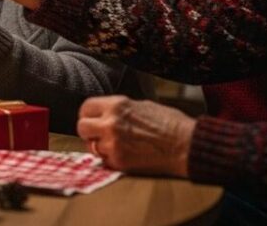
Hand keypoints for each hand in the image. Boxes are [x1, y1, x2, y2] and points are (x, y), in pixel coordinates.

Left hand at [77, 96, 195, 177]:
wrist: (185, 145)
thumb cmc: (169, 123)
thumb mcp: (142, 105)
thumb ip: (120, 109)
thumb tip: (106, 113)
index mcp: (117, 105)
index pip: (86, 107)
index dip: (88, 114)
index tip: (92, 119)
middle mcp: (110, 123)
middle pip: (81, 127)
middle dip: (88, 132)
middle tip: (98, 135)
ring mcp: (113, 144)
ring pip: (91, 146)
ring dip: (100, 147)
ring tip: (116, 146)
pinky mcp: (119, 162)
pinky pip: (104, 161)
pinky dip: (111, 159)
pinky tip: (126, 155)